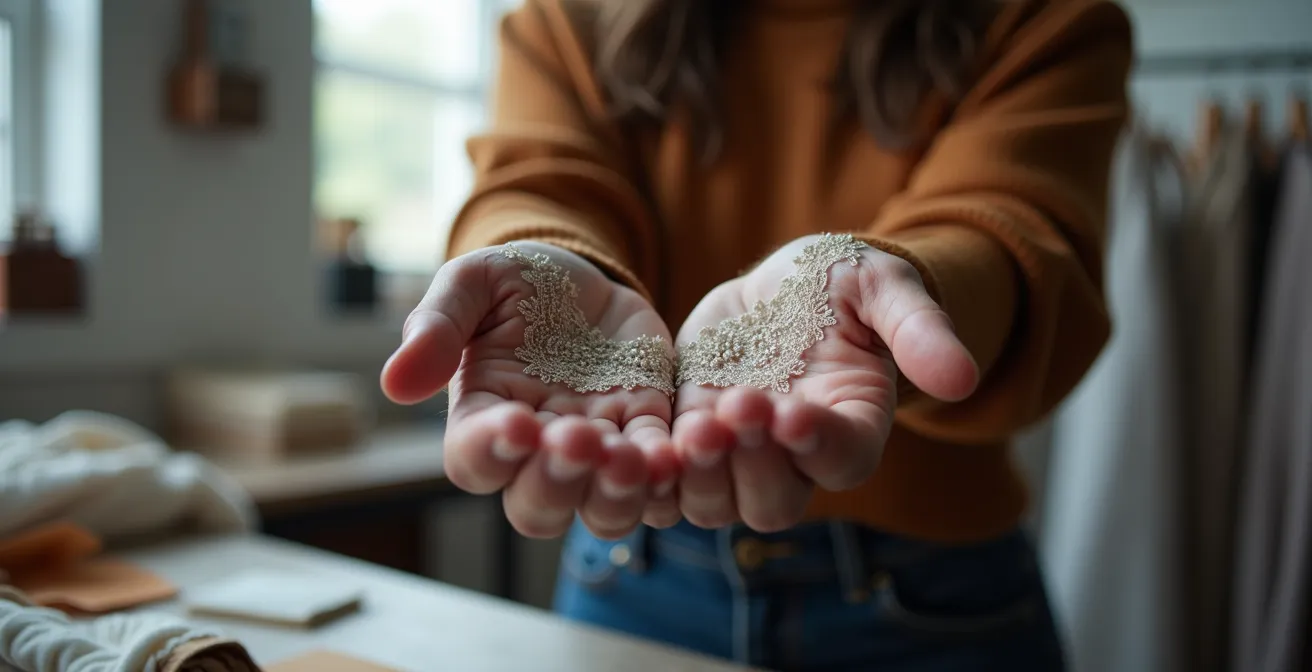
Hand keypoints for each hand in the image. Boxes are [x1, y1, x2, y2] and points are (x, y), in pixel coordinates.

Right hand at [381, 243, 678, 539]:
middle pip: (536, 506)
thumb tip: (394, 383)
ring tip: (630, 457)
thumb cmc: (515, 282)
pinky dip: (665, 471)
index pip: (475, 460)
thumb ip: (438, 326)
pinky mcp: (645, 430)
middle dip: (557, 482)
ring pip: (600, 510)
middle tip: (578, 438)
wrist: (587, 271)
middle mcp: (536, 451)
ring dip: (614, 494)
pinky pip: (657, 472)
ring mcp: (595, 449)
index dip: (492, 452)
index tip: (517, 424)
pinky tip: (674, 450)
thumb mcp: (473, 283)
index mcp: (483, 419)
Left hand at [670, 235, 979, 531]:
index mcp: (852, 429)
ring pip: (717, 503)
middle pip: (775, 500)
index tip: (794, 412)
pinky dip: (651, 477)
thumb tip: (963, 377)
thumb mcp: (882, 288)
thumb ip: (919, 330)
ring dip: (701, 475)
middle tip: (734, 410)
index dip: (820, 444)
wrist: (777, 285)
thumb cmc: (841, 284)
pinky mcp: (688, 442)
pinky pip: (667, 482)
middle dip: (753, 462)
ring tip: (686, 431)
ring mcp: (737, 459)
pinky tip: (633, 450)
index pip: (842, 459)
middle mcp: (795, 461)